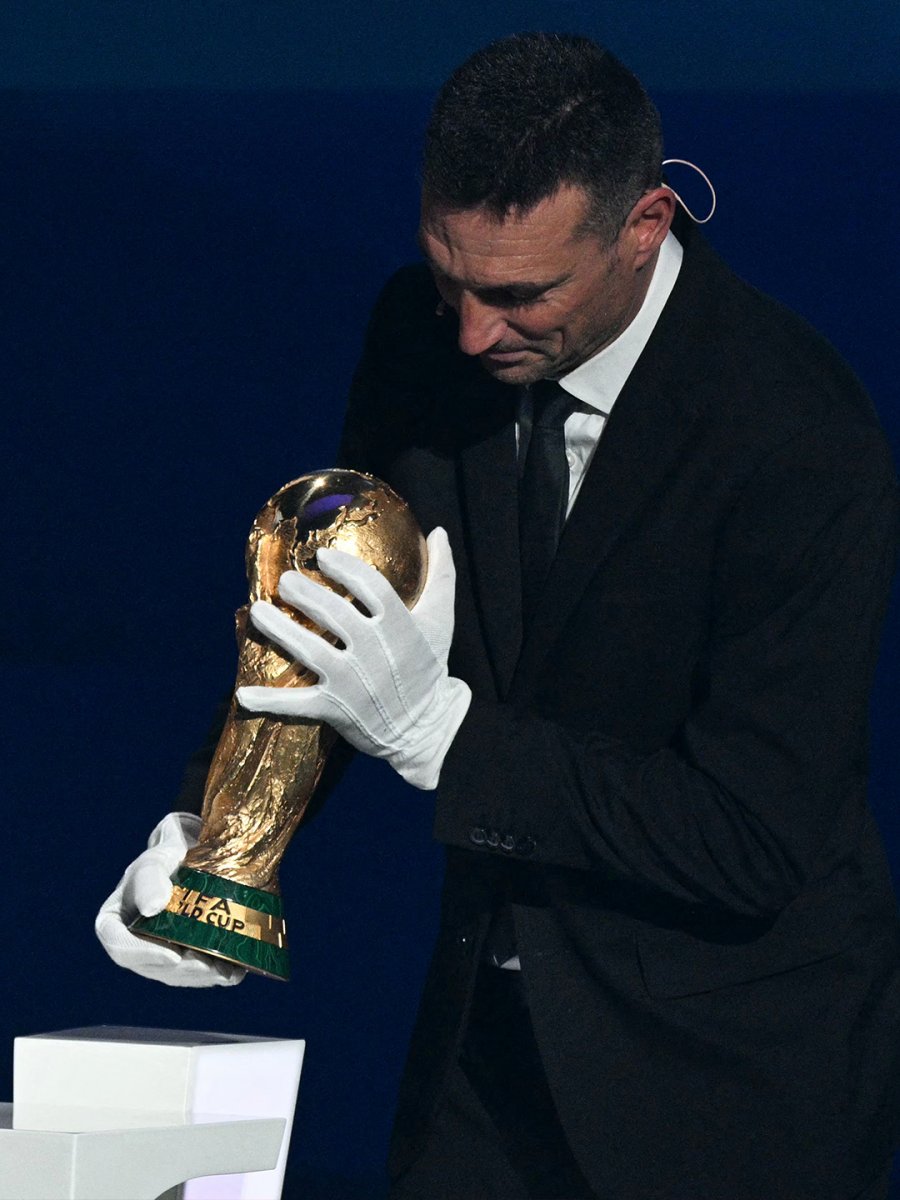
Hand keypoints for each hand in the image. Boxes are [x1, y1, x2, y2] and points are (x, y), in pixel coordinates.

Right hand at [95, 812, 246, 987]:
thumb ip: (149, 878)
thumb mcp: (155, 861)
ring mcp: (159, 953)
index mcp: (115, 922)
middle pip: (152, 966)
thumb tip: (153, 907)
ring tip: (226, 971)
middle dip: (182, 971)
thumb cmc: (167, 857)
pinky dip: (216, 973)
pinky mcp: (184, 957)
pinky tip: (236, 971)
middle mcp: (134, 943)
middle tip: (208, 966)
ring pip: (176, 974)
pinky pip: (195, 973)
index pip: (119, 945)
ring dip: (201, 977)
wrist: (192, 860)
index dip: (143, 955)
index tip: (172, 956)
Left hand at [237, 526, 470, 788]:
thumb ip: (441, 576)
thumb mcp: (441, 621)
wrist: (426, 727)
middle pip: (333, 614)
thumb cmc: (428, 667)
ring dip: (279, 629)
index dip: (345, 569)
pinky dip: (269, 703)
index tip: (323, 557)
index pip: (371, 587)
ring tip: (258, 610)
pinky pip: (298, 704)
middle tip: (284, 581)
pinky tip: (243, 695)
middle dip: (305, 594)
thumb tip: (440, 532)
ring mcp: (352, 681)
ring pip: (309, 651)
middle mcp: (374, 651)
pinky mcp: (335, 708)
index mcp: (400, 626)